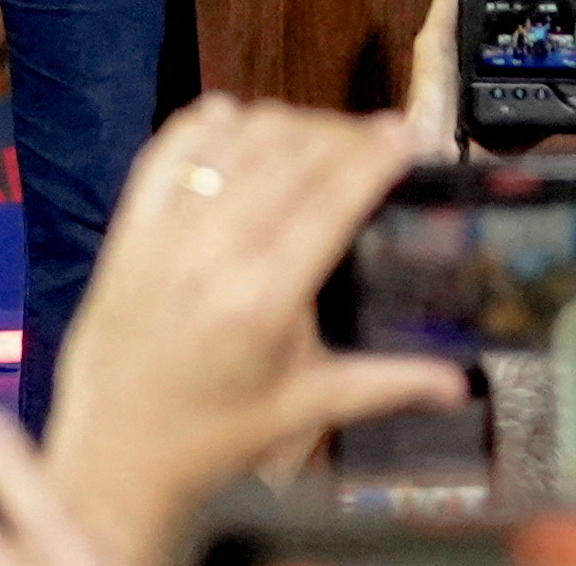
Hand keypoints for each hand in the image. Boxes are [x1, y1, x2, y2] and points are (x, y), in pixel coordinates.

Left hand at [35, 102, 463, 561]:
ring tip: (321, 139)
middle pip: (292, 154)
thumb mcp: (307, 408)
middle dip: (345, 134)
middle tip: (378, 139)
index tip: (407, 133)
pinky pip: (174, 144)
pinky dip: (213, 124)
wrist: (115, 451)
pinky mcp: (131, 224)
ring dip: (288, 124)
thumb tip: (459, 382)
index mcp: (263, 301)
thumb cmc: (213, 435)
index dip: (375, 155)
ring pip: (238, 138)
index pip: (332, 198)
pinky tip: (242, 124)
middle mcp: (212, 253)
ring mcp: (166, 232)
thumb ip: (388, 383)